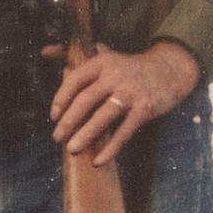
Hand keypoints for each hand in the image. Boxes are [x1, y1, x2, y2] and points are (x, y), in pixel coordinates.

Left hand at [49, 41, 201, 165]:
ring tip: (72, 149)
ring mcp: (131, 93)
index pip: (76, 79)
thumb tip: (43, 51)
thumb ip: (76, 59)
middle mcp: (116, 76)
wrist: (169, 70)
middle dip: (69, 121)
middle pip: (86, 99)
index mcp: (102, 63)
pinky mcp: (145, 109)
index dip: (61, 98)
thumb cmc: (129, 69)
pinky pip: (124, 132)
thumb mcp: (105, 58)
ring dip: (86, 135)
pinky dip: (110, 148)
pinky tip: (98, 160)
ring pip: (103, 117)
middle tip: (57, 138)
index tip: (53, 116)